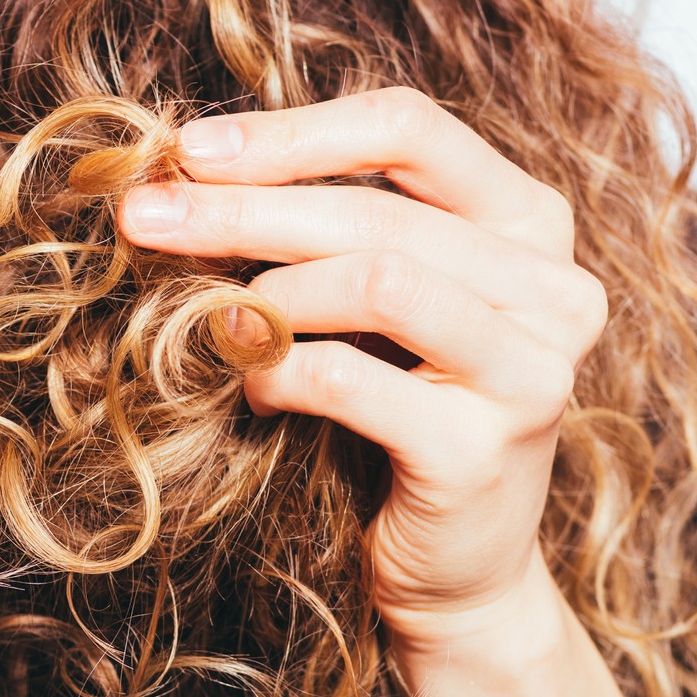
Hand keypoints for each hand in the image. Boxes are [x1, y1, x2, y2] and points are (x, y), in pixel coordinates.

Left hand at [117, 87, 608, 653]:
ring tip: (215, 322)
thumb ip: (318, 226)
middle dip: (240, 209)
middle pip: (377, 209)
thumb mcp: (371, 300)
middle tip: (142, 217)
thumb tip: (185, 169)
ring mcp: (532, 370)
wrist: (455, 569)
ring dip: (269, 295)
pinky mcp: (483, 451)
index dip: (290, 132)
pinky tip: (254, 392)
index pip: (410, 127)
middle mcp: (554, 287)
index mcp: (528, 221)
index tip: (188, 149)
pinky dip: (279, 375)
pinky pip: (351, 381)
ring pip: (379, 280)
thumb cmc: (398, 408)